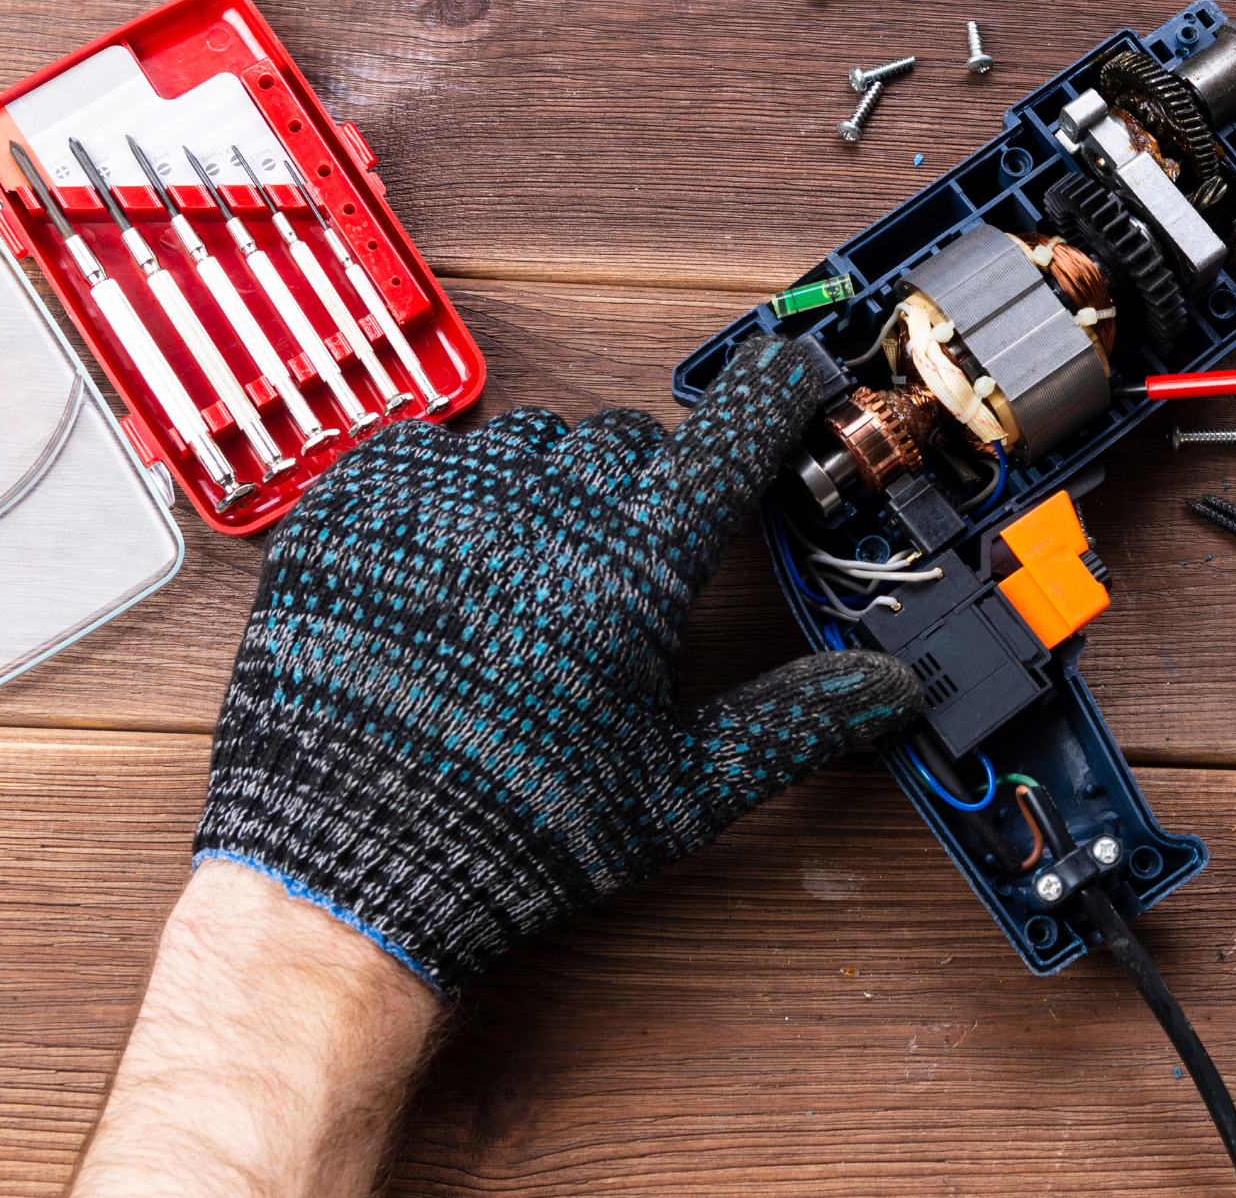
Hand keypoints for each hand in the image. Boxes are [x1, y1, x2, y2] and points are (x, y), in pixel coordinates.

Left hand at [195, 334, 922, 996]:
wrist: (348, 863)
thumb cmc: (514, 828)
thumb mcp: (679, 790)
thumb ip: (796, 723)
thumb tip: (887, 688)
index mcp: (638, 563)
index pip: (737, 430)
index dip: (777, 391)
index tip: (794, 370)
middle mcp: (548, 505)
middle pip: (628, 440)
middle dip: (643, 484)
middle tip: (622, 566)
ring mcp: (447, 494)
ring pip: (531, 441)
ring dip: (547, 485)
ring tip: (527, 577)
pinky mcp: (356, 501)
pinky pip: (429, 451)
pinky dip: (452, 492)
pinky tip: (449, 569)